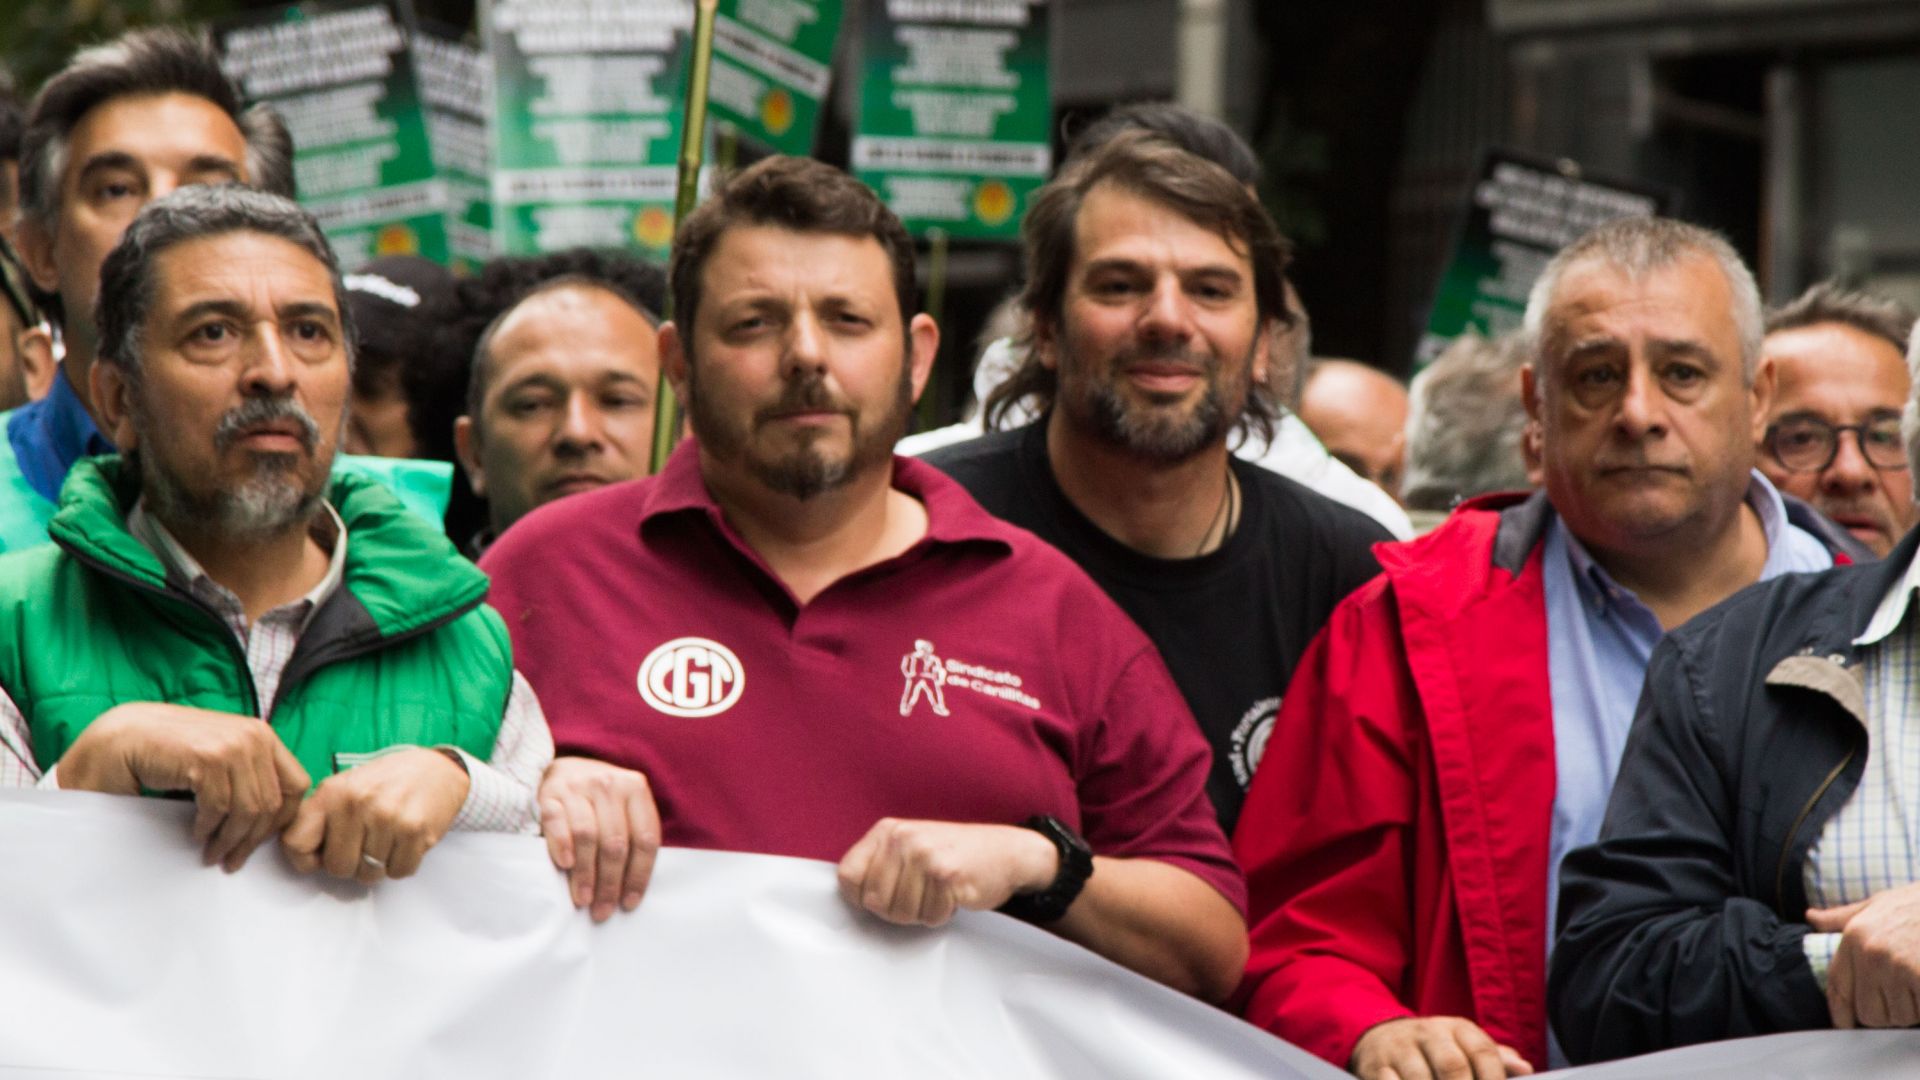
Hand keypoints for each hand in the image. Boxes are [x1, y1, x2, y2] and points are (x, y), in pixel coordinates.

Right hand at [57, 702, 309, 870]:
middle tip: (233, 861)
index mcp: (263, 735)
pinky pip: (220, 807)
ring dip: (229, 839)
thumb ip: (247, 777)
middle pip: (273, 802)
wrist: (121, 737)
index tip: (262, 842)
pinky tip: (196, 832)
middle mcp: (254, 736)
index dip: (282, 820)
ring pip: (249, 809)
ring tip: (213, 854)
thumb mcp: (220, 758)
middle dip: (253, 839)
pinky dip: (208, 827)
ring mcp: (233, 745)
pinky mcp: (207, 758)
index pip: (296, 784)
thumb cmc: (170, 752)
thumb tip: (271, 823)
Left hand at [281, 748, 468, 882]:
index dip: (307, 859)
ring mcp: (387, 817)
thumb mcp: (346, 789)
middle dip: (352, 863)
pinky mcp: (415, 830)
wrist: (437, 769)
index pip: (295, 844)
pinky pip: (399, 872)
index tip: (321, 855)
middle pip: (338, 868)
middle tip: (365, 844)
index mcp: (332, 792)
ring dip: (380, 864)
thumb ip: (319, 818)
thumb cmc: (386, 784)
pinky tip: (406, 841)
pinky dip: (403, 864)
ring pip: (370, 874)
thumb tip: (303, 858)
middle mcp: (357, 803)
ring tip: (389, 838)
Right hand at [537, 758, 660, 921]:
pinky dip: (562, 845)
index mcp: (636, 788)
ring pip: (587, 836)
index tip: (629, 903)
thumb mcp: (624, 807)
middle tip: (602, 911)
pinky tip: (565, 866)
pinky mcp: (550, 794)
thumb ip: (633, 834)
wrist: (562, 768)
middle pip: (615, 842)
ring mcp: (578, 787)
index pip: (645, 838)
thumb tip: (632, 889)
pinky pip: (557, 823)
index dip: (639, 875)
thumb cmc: (599, 799)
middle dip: (610, 883)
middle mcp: (609, 785)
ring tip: (584, 900)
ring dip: (586, 873)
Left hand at [836, 818, 1057, 926]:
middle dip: (896, 909)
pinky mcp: (947, 876)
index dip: (860, 897)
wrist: (1005, 851)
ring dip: (920, 913)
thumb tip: (849, 897)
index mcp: (887, 831)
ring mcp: (925, 856)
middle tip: (919, 895)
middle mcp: (903, 839)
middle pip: (874, 901)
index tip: (880, 898)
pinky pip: (929, 917)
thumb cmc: (953, 854)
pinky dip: (941, 915)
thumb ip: (878, 866)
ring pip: (900, 913)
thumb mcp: (909, 848)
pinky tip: (952, 896)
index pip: (847, 876)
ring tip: (936, 893)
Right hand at [1350, 1017, 1532, 1079]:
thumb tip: (1524, 1068)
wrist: (1380, 1035)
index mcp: (1457, 1028)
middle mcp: (1428, 1033)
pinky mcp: (1376, 1066)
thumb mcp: (1464, 1044)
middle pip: (1452, 1065)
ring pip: (1419, 1078)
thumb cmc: (1435, 1049)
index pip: (1483, 1052)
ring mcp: (1400, 1049)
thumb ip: (1495, 1058)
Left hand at [1808, 883, 1919, 1027]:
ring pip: (1900, 1017)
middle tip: (1903, 995)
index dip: (1840, 1014)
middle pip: (1869, 1014)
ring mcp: (1898, 967)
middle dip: (1887, 1013)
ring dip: (1912, 1010)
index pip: (1838, 988)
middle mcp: (1870, 954)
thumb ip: (1843, 916)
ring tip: (1918, 980)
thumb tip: (1812, 917)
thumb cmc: (1917, 903)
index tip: (1846, 1025)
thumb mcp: (1877, 903)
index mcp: (1854, 938)